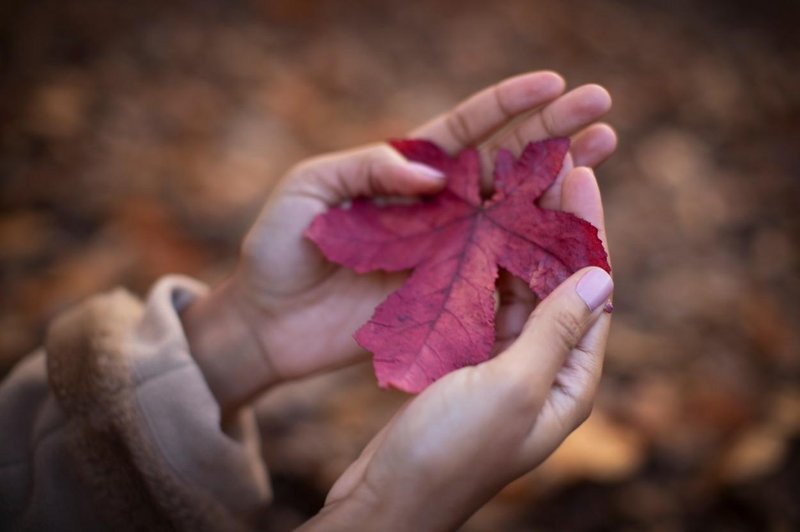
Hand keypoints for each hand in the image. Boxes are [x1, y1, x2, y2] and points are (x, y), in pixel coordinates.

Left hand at [182, 71, 615, 413]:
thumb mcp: (308, 189)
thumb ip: (365, 168)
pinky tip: (573, 236)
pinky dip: (536, 256)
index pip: (466, 130)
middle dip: (554, 134)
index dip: (508, 106)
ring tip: (603, 155)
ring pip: (513, 214)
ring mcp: (447, 252)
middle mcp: (437, 208)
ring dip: (559, 187)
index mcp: (406, 173)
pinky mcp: (448, 296)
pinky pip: (499, 273)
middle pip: (505, 164)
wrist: (269, 323)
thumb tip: (431, 172)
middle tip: (603, 110)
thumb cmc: (279, 249)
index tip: (553, 84)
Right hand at [299, 167, 612, 530]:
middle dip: (555, 223)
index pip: (592, 290)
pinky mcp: (467, 364)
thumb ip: (555, 332)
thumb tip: (602, 277)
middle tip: (549, 163)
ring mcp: (504, 366)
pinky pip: (482, 305)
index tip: (581, 173)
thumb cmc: (451, 451)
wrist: (390, 498)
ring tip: (512, 184)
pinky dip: (481, 267)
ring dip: (516, 239)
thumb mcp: (512, 388)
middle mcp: (544, 370)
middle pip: (557, 282)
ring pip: (518, 288)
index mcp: (569, 380)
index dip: (588, 228)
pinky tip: (471, 230)